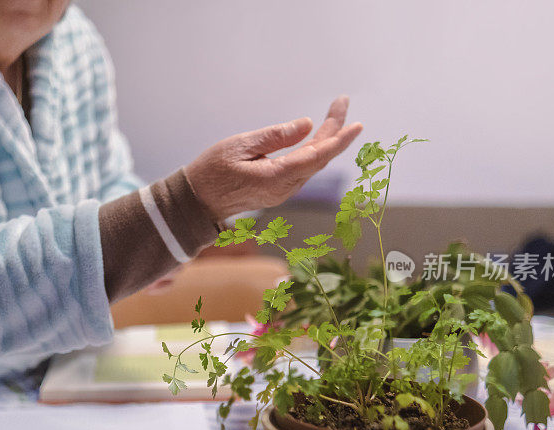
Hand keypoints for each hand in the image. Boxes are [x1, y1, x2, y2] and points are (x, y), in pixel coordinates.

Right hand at [185, 95, 362, 220]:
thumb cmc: (212, 171)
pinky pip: (303, 169)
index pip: (316, 156)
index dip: (338, 139)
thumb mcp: (240, 146)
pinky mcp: (278, 190)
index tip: (356, 125)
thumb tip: (306, 125)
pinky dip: (314, 151)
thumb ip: (274, 136)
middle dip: (334, 130)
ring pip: (312, 163)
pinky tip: (320, 138)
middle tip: (341, 102)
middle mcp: (285, 188)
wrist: (197, 202)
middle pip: (319, 158)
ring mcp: (282, 192)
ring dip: (326, 139)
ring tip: (335, 114)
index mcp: (276, 178)